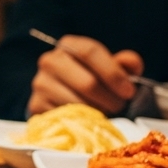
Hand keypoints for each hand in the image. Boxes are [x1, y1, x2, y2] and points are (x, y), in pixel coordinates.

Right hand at [27, 34, 143, 115]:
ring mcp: (40, 83)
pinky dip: (82, 122)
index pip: (90, 52)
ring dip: (98, 113)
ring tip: (105, 113)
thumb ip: (124, 64)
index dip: (113, 73)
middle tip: (120, 106)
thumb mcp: (109, 67)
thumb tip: (132, 64)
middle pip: (87, 82)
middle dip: (110, 98)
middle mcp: (50, 60)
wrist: (61, 95)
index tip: (129, 91)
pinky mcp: (36, 105)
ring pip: (78, 104)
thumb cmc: (91, 77)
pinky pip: (66, 117)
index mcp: (68, 45)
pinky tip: (88, 119)